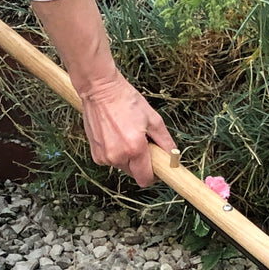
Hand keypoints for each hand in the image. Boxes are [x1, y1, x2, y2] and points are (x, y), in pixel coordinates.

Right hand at [79, 69, 176, 186]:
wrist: (100, 89)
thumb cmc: (127, 101)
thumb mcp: (153, 119)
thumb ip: (165, 142)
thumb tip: (173, 157)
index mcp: (135, 149)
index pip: (145, 179)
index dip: (153, 176)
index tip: (156, 167)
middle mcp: (118, 156)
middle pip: (135, 173)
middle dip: (141, 163)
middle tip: (142, 144)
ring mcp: (104, 157)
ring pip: (122, 167)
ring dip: (128, 157)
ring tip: (127, 136)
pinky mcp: (95, 154)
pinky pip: (111, 161)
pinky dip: (116, 153)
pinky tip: (115, 136)